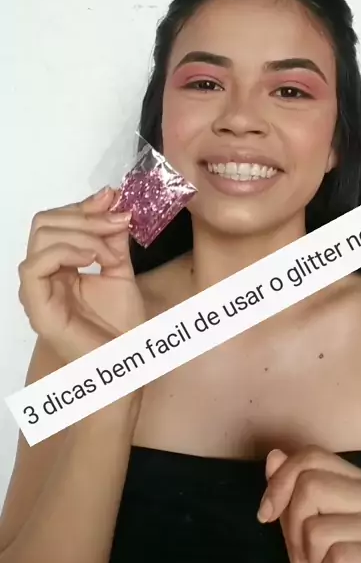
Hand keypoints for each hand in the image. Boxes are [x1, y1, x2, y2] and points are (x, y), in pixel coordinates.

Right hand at [18, 187, 145, 363]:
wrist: (124, 364)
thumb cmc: (120, 326)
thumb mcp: (121, 268)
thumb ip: (113, 237)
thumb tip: (113, 200)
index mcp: (59, 264)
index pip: (57, 220)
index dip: (85, 205)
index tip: (115, 198)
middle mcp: (43, 274)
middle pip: (45, 222)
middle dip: (85, 215)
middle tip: (118, 221)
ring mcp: (37, 290)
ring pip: (41, 237)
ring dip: (83, 233)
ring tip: (110, 251)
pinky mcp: (36, 305)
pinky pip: (35, 265)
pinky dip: (67, 252)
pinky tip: (94, 259)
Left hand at [257, 446, 360, 562]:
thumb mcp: (298, 527)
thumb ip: (289, 490)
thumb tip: (275, 455)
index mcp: (360, 482)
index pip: (312, 456)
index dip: (280, 482)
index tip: (266, 513)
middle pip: (310, 485)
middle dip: (294, 525)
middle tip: (309, 551)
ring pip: (317, 527)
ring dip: (310, 555)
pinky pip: (338, 559)